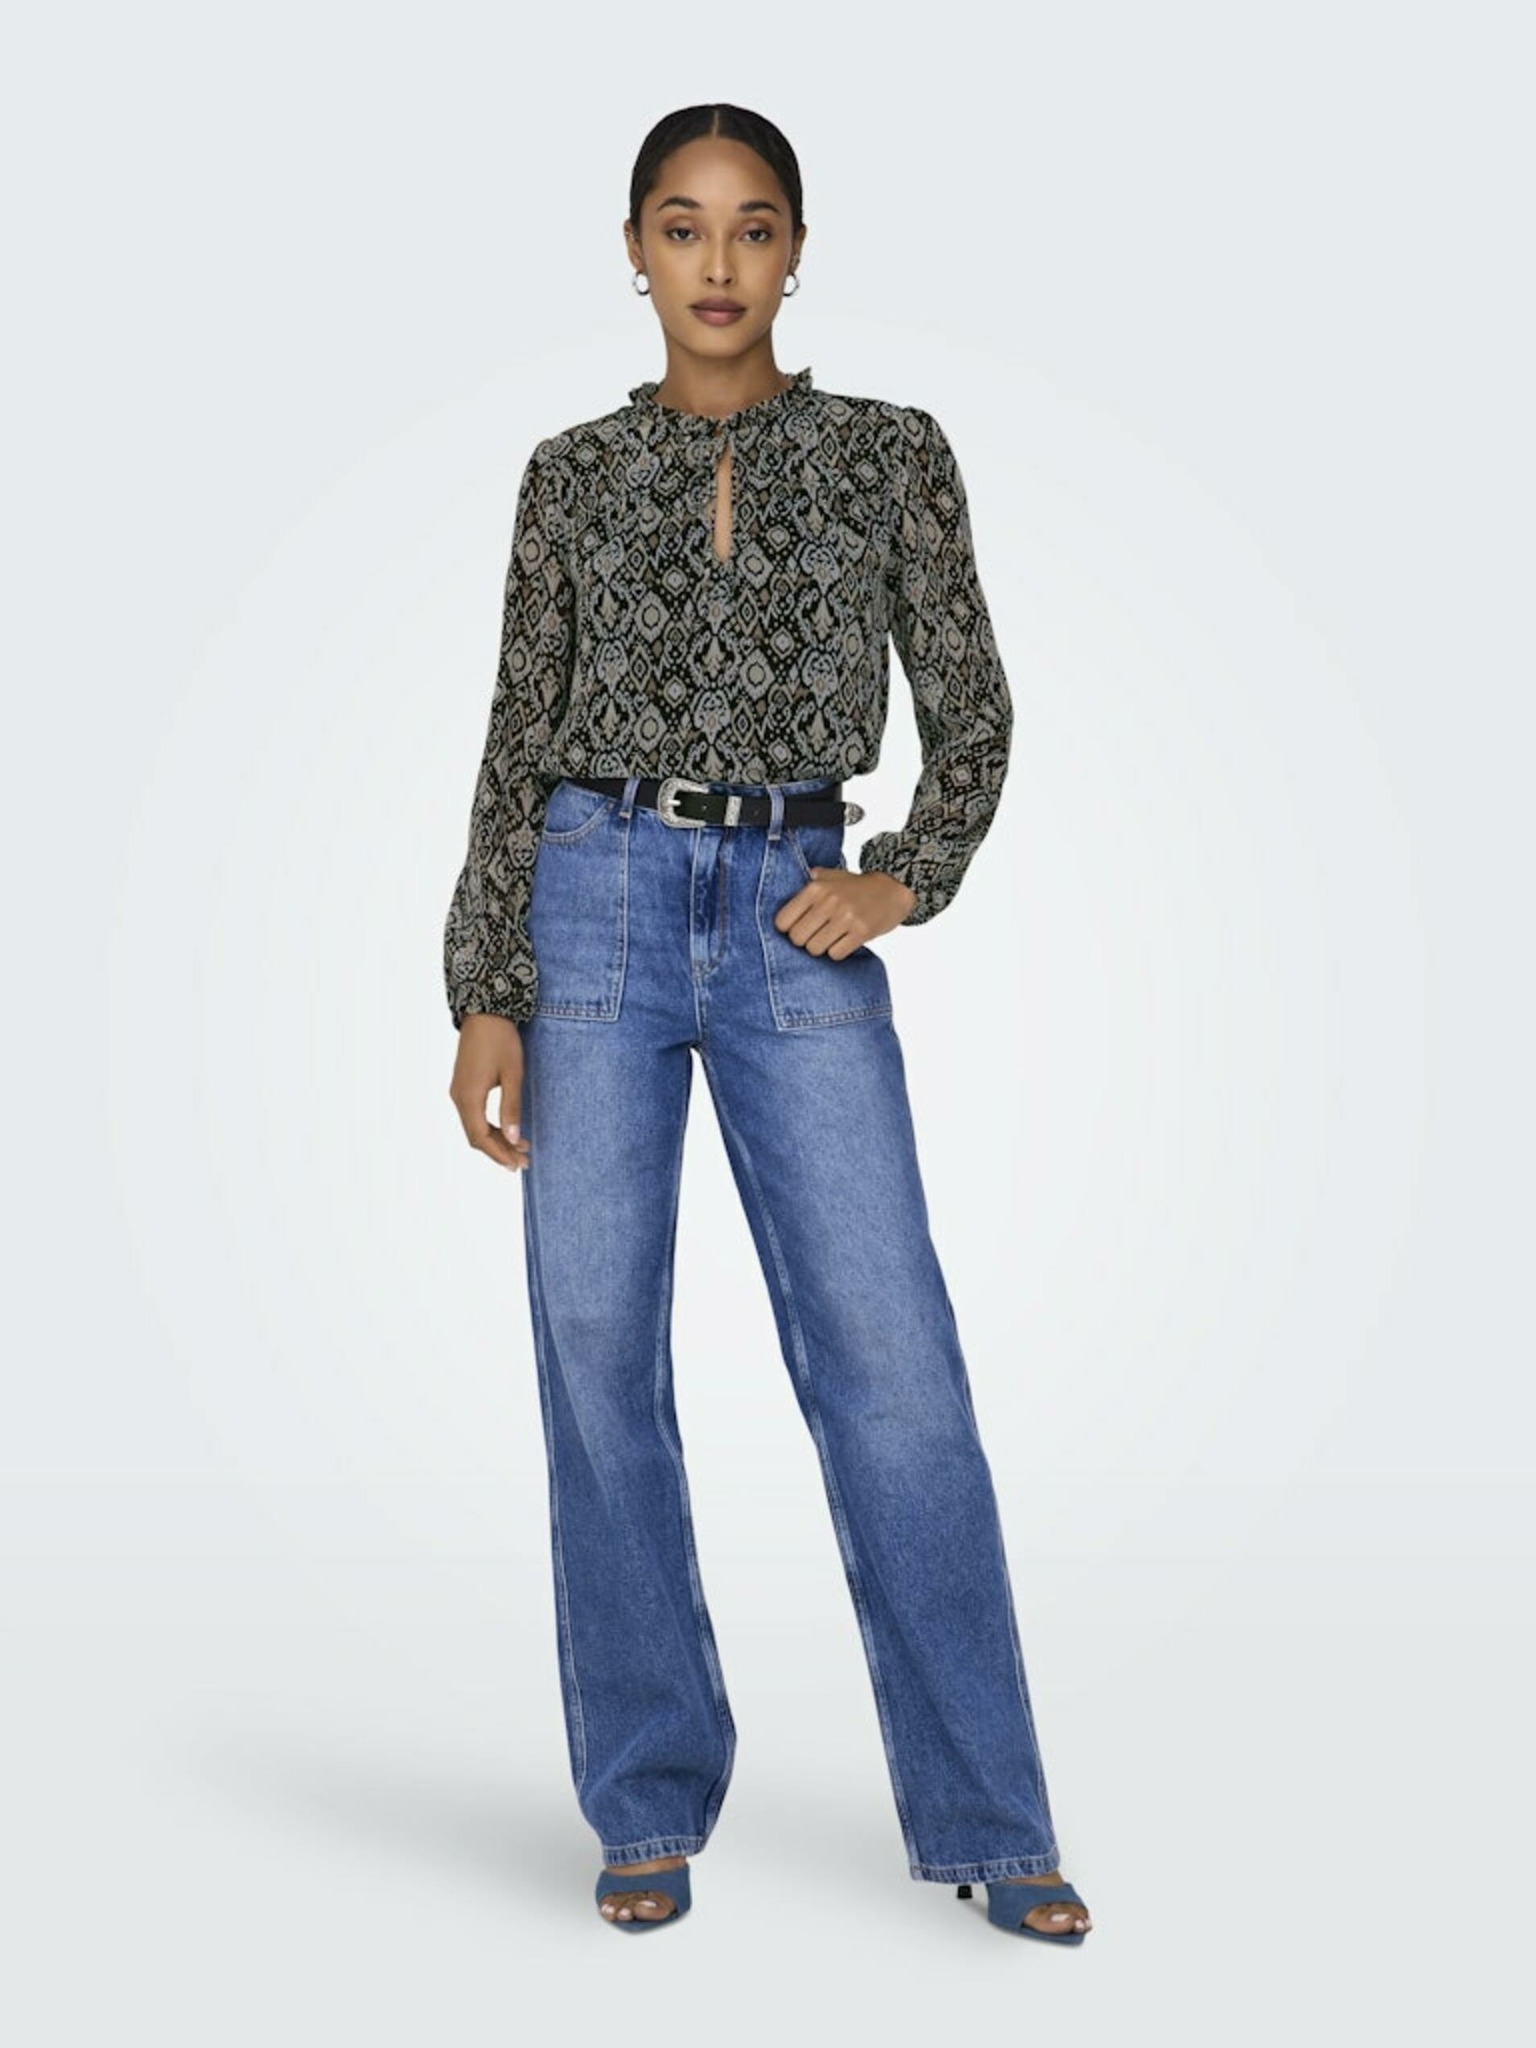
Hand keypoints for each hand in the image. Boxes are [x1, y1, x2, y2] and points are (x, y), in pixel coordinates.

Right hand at [449, 1014, 531, 1170]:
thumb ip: (511, 1108)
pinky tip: (508, 1129)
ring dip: (496, 1139)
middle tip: (523, 1161)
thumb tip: (514, 1139)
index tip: (517, 1164)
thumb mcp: (512, 1074)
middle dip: (499, 1151)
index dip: (499, 1154)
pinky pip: (473, 1115)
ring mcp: (459, 1091)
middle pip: (476, 1136)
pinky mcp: (463, 1085)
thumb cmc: (501, 1040)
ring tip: (521, 1148)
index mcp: (469, 1097)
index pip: (480, 1138)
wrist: (485, 1013)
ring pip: (474, 1127)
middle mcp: (459, 1097)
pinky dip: (490, 1126)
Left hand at [772, 867, 916, 955]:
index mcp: (816, 888)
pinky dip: (837, 952)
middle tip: (815, 935)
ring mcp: (846, 918)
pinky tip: (843, 941)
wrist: (892, 890)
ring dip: (821, 947)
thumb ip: (805, 885)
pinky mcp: (861, 932)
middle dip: (804, 941)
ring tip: (830, 938)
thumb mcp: (828, 877)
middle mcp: (829, 902)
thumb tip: (780, 900)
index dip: (788, 928)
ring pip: (815, 949)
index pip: (783, 921)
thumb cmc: (855, 887)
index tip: (796, 927)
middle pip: (797, 938)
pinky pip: (836, 954)